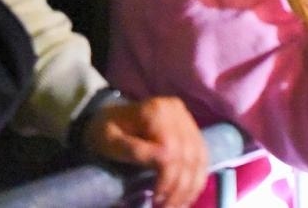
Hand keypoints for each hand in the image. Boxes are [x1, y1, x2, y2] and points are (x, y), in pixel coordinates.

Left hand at [83, 96, 207, 207]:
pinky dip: (197, 179)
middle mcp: (176, 111)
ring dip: (191, 187)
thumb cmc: (105, 131)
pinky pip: (202, 157)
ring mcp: (186, 119)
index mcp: (155, 110)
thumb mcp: (110, 141)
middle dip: (180, 188)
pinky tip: (187, 196)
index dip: (167, 178)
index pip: (171, 149)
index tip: (155, 199)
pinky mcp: (191, 129)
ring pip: (199, 158)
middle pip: (188, 155)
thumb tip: (162, 162)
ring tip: (177, 206)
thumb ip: (134, 150)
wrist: (107, 118)